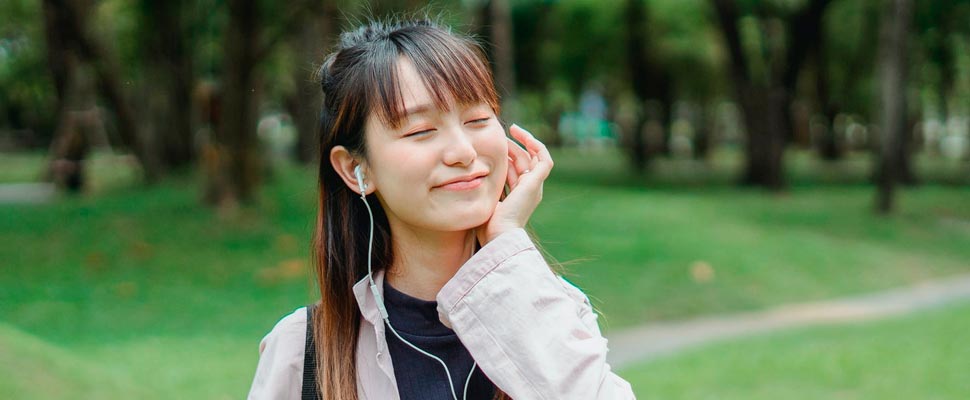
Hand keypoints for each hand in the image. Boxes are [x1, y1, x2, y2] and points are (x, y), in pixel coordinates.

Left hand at [476, 123, 553, 245]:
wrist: (498, 235)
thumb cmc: (487, 225)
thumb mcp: (484, 200)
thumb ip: (483, 189)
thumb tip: (468, 177)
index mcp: (518, 196)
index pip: (515, 170)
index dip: (506, 157)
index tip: (494, 146)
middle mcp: (529, 190)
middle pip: (524, 161)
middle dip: (513, 147)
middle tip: (500, 136)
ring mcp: (534, 187)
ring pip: (534, 157)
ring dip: (523, 142)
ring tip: (512, 130)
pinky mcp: (536, 182)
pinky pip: (544, 159)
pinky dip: (536, 145)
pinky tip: (524, 136)